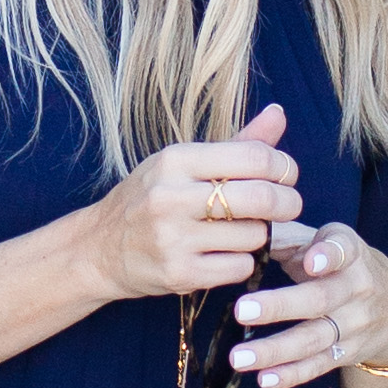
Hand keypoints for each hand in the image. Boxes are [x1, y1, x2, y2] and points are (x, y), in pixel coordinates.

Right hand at [87, 105, 304, 303]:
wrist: (98, 248)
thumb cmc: (149, 199)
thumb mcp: (183, 164)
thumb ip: (236, 143)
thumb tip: (279, 113)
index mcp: (176, 160)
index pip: (253, 156)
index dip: (283, 166)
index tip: (286, 176)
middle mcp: (172, 196)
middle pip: (260, 197)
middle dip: (287, 202)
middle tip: (289, 206)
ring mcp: (173, 238)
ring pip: (254, 235)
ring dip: (260, 234)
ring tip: (243, 231)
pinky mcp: (178, 273)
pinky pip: (240, 267)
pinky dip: (243, 262)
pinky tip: (226, 254)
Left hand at [229, 217, 387, 387]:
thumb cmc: (344, 264)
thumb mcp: (329, 240)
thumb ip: (290, 235)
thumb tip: (245, 231)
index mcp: (351, 254)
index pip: (343, 251)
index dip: (328, 255)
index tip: (310, 262)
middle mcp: (356, 290)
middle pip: (319, 300)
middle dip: (280, 306)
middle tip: (241, 309)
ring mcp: (353, 325)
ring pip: (314, 338)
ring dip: (275, 349)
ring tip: (239, 357)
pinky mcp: (346, 353)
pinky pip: (318, 365)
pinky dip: (292, 374)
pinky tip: (265, 378)